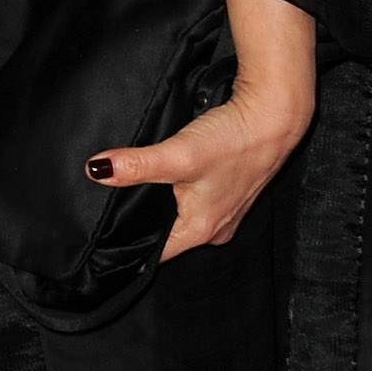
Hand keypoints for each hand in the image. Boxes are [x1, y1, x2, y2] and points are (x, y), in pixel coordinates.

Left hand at [84, 0, 313, 261]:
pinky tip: (167, 178)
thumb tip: (96, 170)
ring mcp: (225, 211)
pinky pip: (195, 201)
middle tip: (107, 210)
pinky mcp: (230, 191)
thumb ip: (136, 165)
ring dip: (161, 207)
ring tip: (131, 193)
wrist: (275, 116)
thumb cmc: (233, 140)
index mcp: (200, 231)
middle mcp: (214, 229)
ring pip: (181, 217)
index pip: (153, 254)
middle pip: (166, 236)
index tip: (98, 238)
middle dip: (140, 224)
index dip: (126, 246)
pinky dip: (179, 193)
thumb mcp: (179, 154)